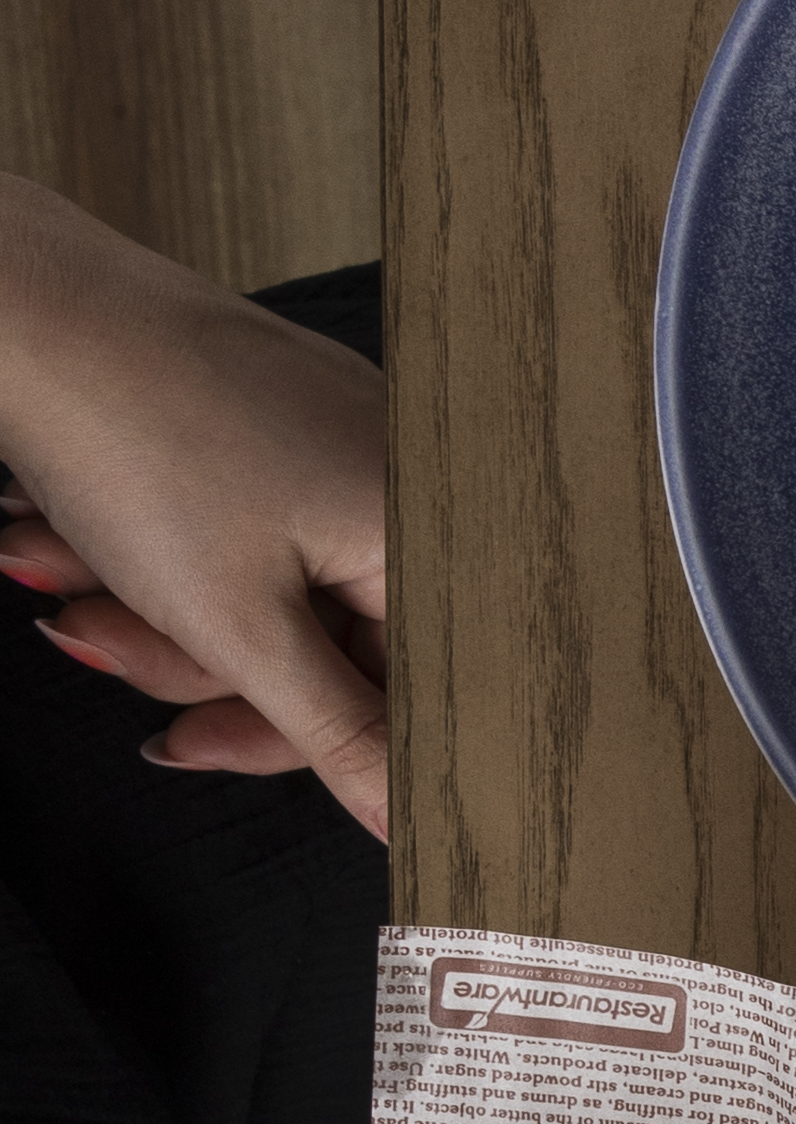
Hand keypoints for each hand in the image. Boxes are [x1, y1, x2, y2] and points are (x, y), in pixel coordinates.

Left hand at [0, 183, 389, 830]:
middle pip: (329, 649)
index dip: (296, 739)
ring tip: (67, 582)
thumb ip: (337, 734)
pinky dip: (159, 557)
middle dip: (198, 667)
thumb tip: (405, 817)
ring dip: (155, 614)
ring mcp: (341, 445)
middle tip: (108, 654)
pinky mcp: (281, 426)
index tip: (206, 748)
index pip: (403, 695)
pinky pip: (244, 537)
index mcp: (428, 533)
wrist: (32, 305)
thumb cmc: (138, 433)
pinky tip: (81, 542)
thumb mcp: (239, 624)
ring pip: (269, 599)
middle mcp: (408, 485)